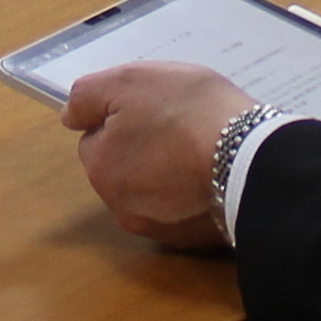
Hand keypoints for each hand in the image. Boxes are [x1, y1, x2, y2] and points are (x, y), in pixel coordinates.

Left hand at [66, 60, 253, 252]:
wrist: (252, 157)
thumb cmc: (190, 111)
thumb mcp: (132, 80)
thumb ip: (89, 96)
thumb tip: (69, 116)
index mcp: (102, 168)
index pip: (97, 138)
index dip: (124, 118)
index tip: (154, 110)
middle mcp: (122, 207)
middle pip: (124, 167)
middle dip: (144, 148)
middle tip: (179, 125)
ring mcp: (159, 228)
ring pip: (154, 191)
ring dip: (168, 173)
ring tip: (201, 149)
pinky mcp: (193, 240)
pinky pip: (184, 211)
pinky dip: (193, 195)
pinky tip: (214, 174)